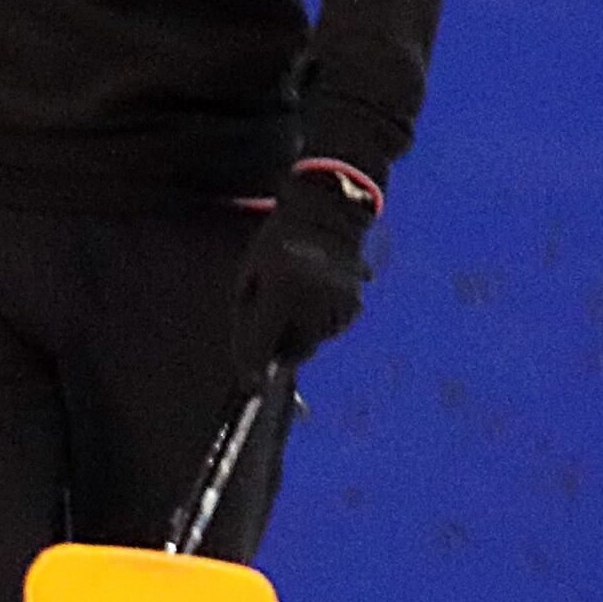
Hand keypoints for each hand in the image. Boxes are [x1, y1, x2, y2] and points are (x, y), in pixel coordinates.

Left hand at [238, 169, 378, 367]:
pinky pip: (330, 331)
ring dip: (300, 334)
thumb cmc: (274, 249)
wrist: (323, 217)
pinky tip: (313, 297)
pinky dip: (318, 325)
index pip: (265, 341)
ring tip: (294, 299)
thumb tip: (251, 368)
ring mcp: (339, 302)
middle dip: (281, 350)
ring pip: (314, 342)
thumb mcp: (249, 279)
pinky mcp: (354, 305)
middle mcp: (315, 298)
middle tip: (272, 331)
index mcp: (282, 287)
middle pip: (296, 351)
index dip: (254, 366)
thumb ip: (248, 323)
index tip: (251, 385)